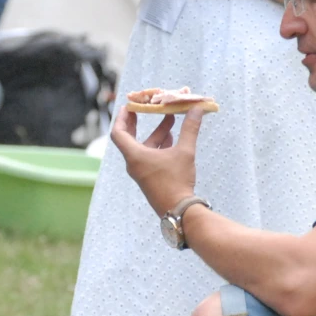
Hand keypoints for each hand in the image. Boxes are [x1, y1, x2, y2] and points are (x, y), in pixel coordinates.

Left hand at [109, 100, 202, 217]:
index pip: (118, 133)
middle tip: (144, 108)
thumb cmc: (177, 181)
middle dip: (138, 122)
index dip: (121, 118)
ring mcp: (141, 172)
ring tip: (170, 119)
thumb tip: (197, 108)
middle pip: (130, 138)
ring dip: (156, 134)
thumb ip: (190, 129)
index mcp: (135, 156)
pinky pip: (150, 157)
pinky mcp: (150, 178)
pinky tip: (173, 139)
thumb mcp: (185, 152)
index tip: (128, 106)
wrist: (179, 210)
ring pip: (144, 147)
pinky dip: (159, 146)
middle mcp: (134, 163)